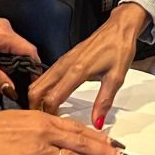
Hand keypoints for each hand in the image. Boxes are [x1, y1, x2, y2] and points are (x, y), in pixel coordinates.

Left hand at [0, 0, 39, 97]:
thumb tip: (11, 90)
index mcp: (4, 35)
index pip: (31, 52)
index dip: (34, 70)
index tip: (31, 85)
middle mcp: (7, 28)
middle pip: (24, 51)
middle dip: (21, 70)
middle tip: (14, 87)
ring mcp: (0, 27)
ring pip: (15, 49)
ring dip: (10, 64)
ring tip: (2, 80)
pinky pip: (6, 45)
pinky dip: (3, 57)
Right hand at [0, 109, 128, 154]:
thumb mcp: (18, 120)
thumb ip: (36, 129)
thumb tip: (49, 141)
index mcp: (42, 117)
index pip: (76, 127)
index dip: (97, 135)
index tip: (112, 141)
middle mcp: (45, 130)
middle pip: (82, 141)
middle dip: (105, 149)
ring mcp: (39, 148)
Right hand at [30, 3, 147, 127]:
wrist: (119, 27)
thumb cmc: (119, 49)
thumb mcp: (116, 78)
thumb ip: (104, 102)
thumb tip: (97, 122)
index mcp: (77, 71)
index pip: (52, 98)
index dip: (50, 114)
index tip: (54, 127)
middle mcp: (65, 65)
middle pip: (37, 89)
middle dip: (35, 107)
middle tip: (41, 123)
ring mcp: (62, 61)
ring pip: (39, 82)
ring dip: (37, 98)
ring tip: (44, 114)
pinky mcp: (64, 59)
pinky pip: (46, 76)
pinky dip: (42, 89)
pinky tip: (49, 99)